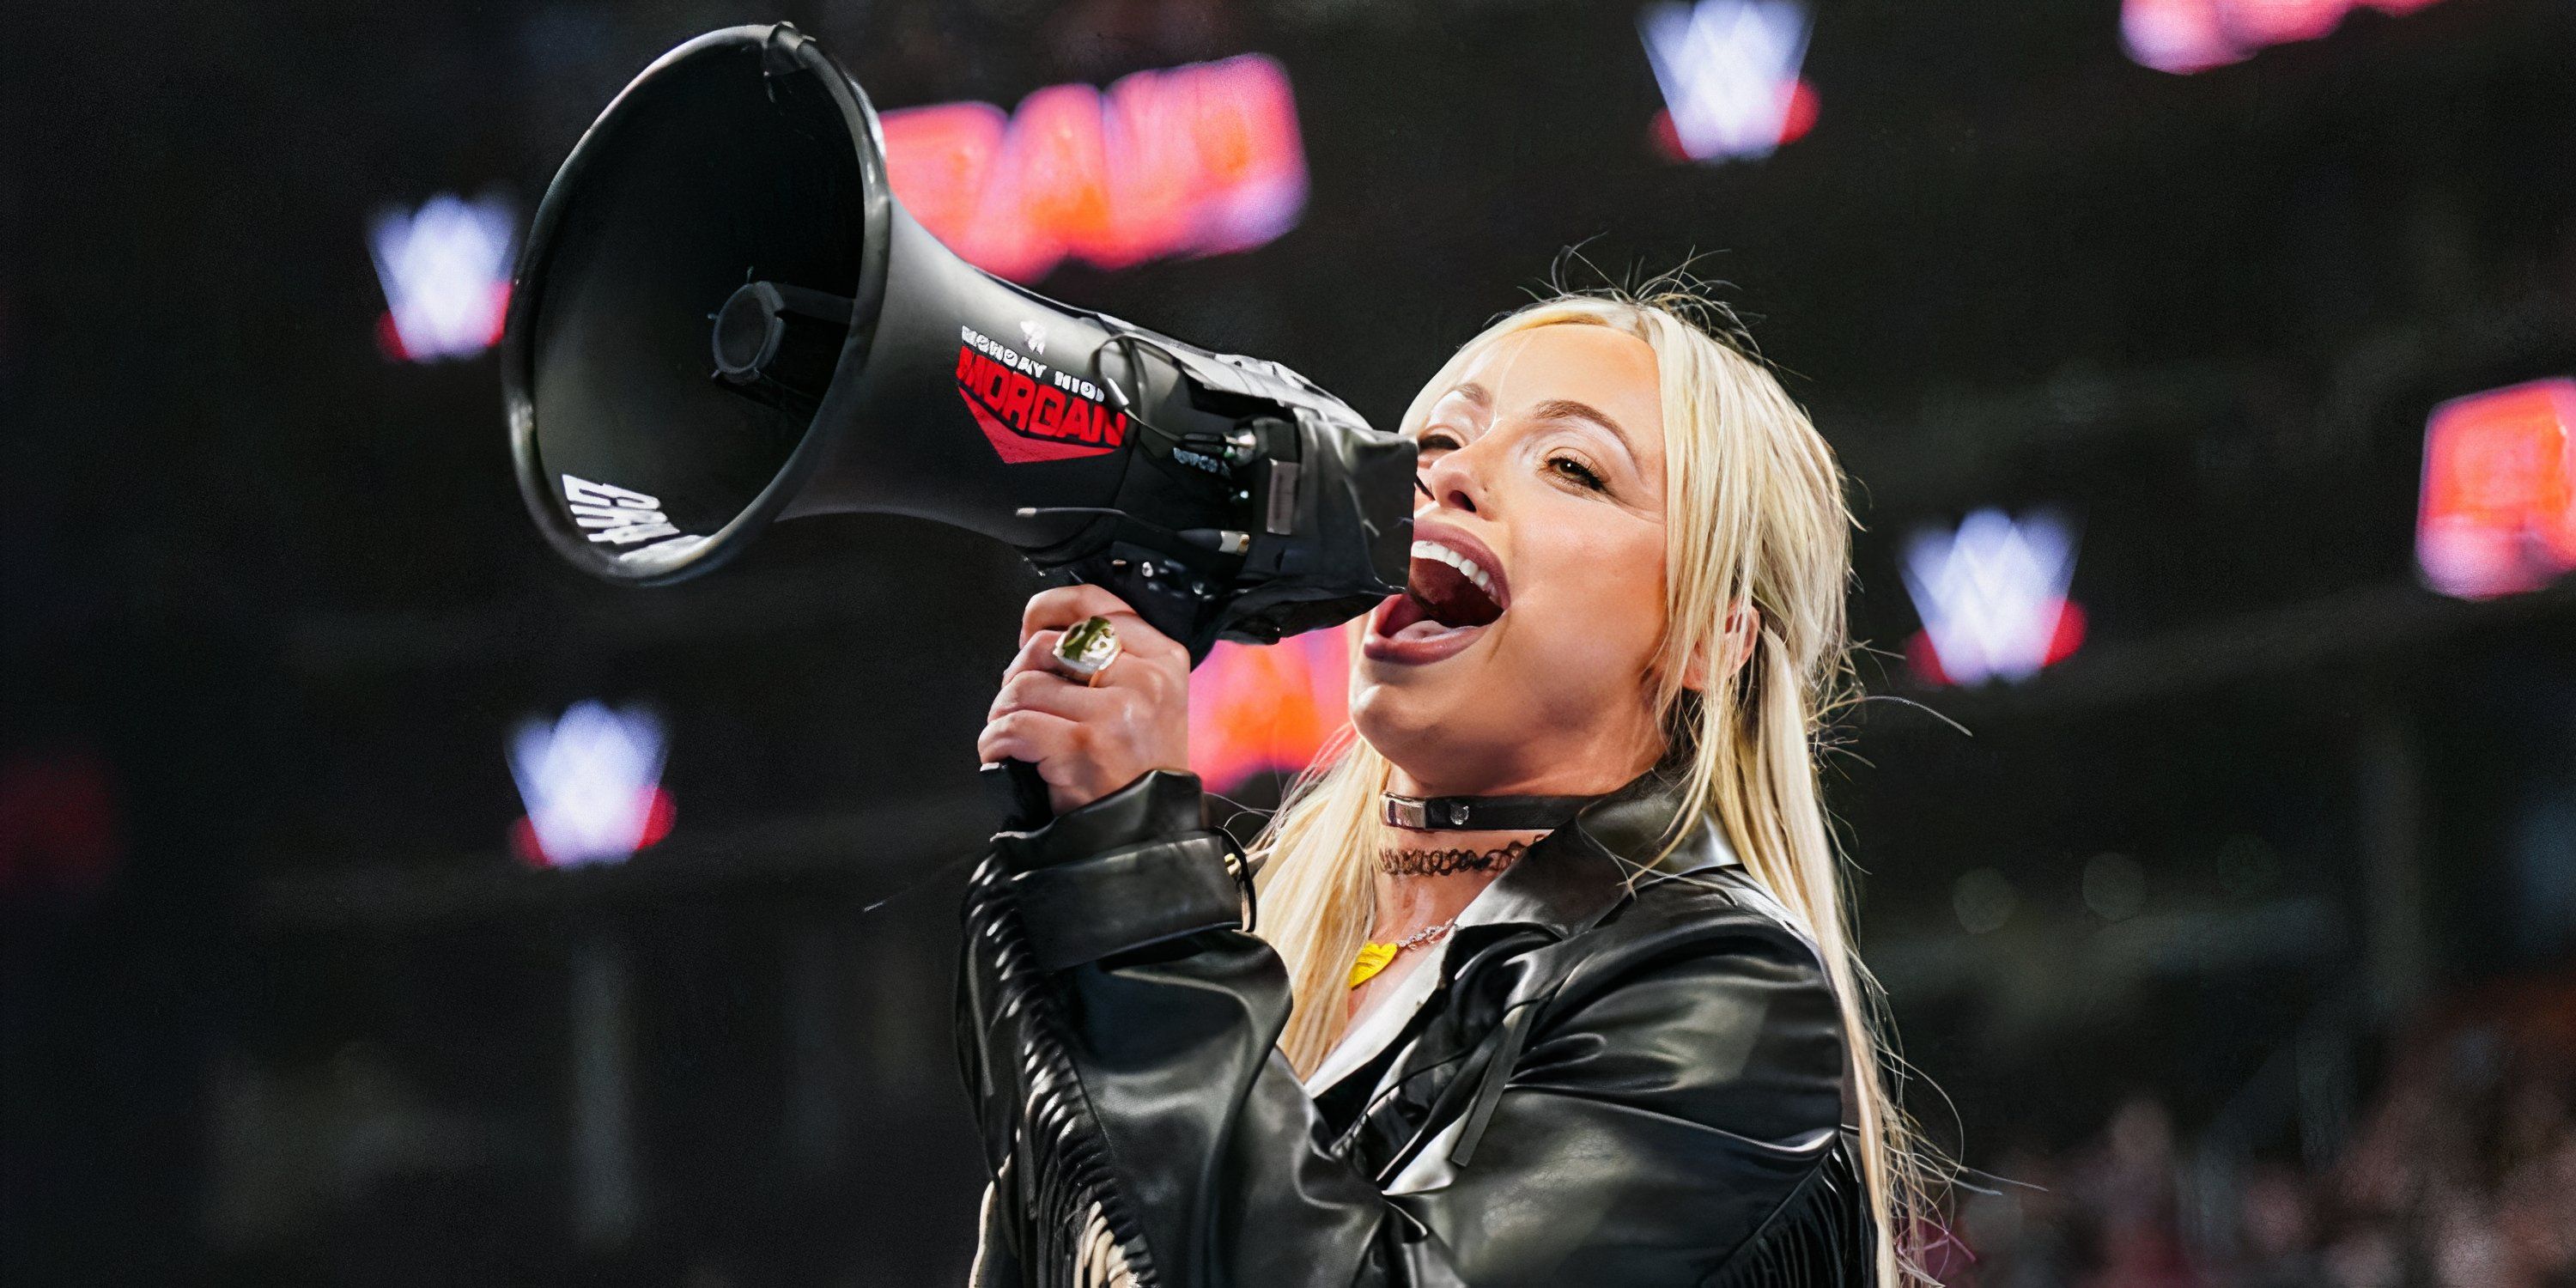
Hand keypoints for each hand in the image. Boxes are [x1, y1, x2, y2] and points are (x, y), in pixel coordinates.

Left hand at [978, 586, 1191, 814]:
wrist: (1147, 834)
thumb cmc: (1141, 771)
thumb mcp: (1152, 701)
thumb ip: (1116, 660)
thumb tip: (1047, 634)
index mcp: (1164, 659)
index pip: (1096, 604)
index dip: (1050, 608)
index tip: (1030, 626)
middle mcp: (1145, 680)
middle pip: (1050, 644)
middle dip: (1019, 673)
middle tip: (1020, 701)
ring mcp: (1115, 712)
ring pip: (1025, 685)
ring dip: (1004, 712)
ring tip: (1014, 734)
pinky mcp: (1083, 746)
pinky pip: (1014, 726)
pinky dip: (996, 742)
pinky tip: (1005, 755)